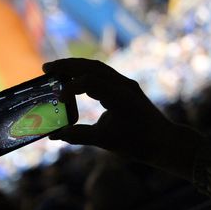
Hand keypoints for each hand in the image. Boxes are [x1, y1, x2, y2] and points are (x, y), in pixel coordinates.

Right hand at [43, 58, 204, 179]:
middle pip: (91, 66)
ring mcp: (125, 83)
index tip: (58, 99)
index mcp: (120, 96)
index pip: (90, 82)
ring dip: (75, 65)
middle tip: (46, 68)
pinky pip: (102, 73)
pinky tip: (74, 77)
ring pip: (96, 67)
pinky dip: (85, 72)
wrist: (164, 142)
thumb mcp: (106, 141)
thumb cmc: (138, 143)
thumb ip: (78, 136)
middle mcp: (123, 84)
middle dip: (67, 65)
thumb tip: (54, 136)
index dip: (71, 88)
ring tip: (56, 69)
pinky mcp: (125, 86)